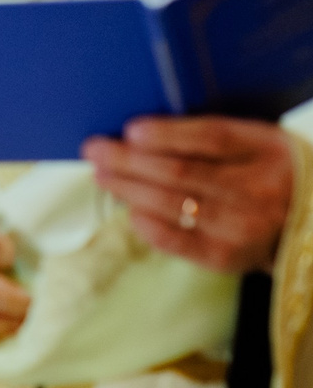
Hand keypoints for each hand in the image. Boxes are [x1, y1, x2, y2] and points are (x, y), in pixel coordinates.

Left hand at [84, 117, 294, 272]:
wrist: (307, 224)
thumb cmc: (265, 172)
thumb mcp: (254, 142)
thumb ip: (208, 136)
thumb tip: (140, 132)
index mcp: (264, 150)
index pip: (213, 138)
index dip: (168, 134)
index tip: (131, 130)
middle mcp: (257, 189)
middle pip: (183, 172)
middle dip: (130, 160)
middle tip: (95, 149)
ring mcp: (244, 227)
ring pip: (174, 204)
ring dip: (129, 188)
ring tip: (102, 175)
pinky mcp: (229, 258)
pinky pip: (179, 242)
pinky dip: (149, 226)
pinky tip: (130, 212)